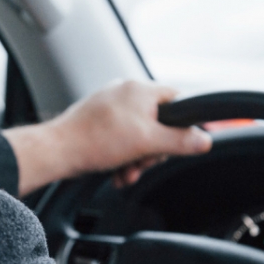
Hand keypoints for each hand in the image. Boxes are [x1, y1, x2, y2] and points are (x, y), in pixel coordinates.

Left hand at [4, 80, 211, 196]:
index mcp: (140, 90)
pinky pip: (121, 140)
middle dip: (152, 151)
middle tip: (143, 162)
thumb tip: (204, 140)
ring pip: (139, 136)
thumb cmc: (97, 140)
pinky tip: (116, 173)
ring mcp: (111, 107)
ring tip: (126, 172)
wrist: (59, 151)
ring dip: (137, 160)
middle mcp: (126, 93)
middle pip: (158, 123)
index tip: (181, 141)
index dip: (183, 122)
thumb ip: (180, 141)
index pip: (177, 99)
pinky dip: (122, 158)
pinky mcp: (98, 122)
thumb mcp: (148, 143)